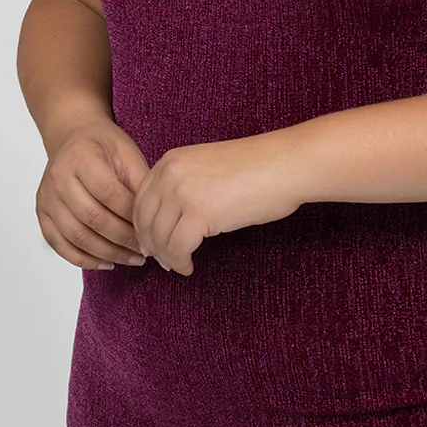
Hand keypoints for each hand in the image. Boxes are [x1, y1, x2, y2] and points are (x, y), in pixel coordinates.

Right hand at [36, 118, 149, 270]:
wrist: (73, 138)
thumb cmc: (104, 147)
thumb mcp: (128, 154)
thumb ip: (140, 183)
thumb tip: (156, 221)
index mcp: (81, 156)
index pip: (108, 193)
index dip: (132, 216)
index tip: (152, 231)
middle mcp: (58, 176)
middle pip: (92, 218)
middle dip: (123, 239)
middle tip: (146, 251)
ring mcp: (47, 197)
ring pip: (76, 236)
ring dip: (107, 253)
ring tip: (132, 259)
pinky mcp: (42, 213)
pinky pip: (60, 245)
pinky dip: (84, 259)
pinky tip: (107, 263)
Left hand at [133, 130, 305, 275]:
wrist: (285, 165)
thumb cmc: (257, 168)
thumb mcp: (206, 167)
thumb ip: (183, 185)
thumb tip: (169, 219)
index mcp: (171, 161)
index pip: (140, 199)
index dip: (143, 226)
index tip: (151, 242)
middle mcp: (170, 174)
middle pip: (145, 220)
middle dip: (151, 245)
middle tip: (161, 260)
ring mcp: (183, 193)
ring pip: (159, 238)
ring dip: (166, 257)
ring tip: (178, 265)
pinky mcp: (199, 214)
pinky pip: (177, 249)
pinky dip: (180, 263)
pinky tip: (189, 266)